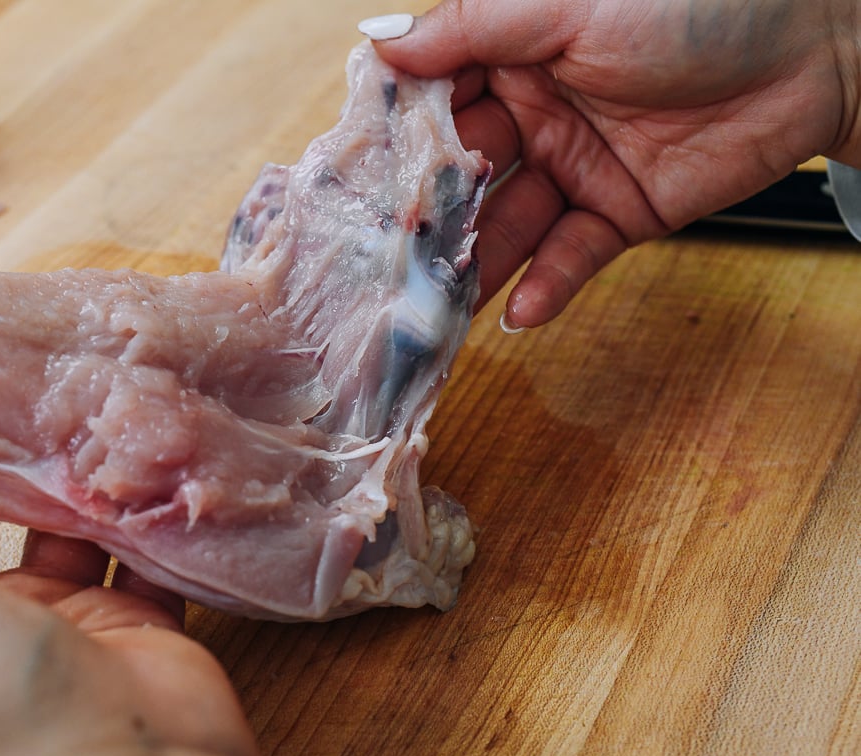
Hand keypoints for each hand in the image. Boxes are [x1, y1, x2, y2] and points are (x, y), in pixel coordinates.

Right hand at [367, 0, 860, 327]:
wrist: (821, 42)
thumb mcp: (566, 3)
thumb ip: (471, 29)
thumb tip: (378, 45)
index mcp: (513, 55)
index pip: (433, 105)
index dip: (395, 147)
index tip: (355, 188)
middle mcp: (535, 112)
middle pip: (462, 176)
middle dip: (427, 219)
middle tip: (392, 259)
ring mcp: (576, 166)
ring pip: (509, 225)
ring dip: (476, 266)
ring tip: (440, 304)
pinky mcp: (621, 212)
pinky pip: (571, 254)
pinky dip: (546, 286)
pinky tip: (520, 311)